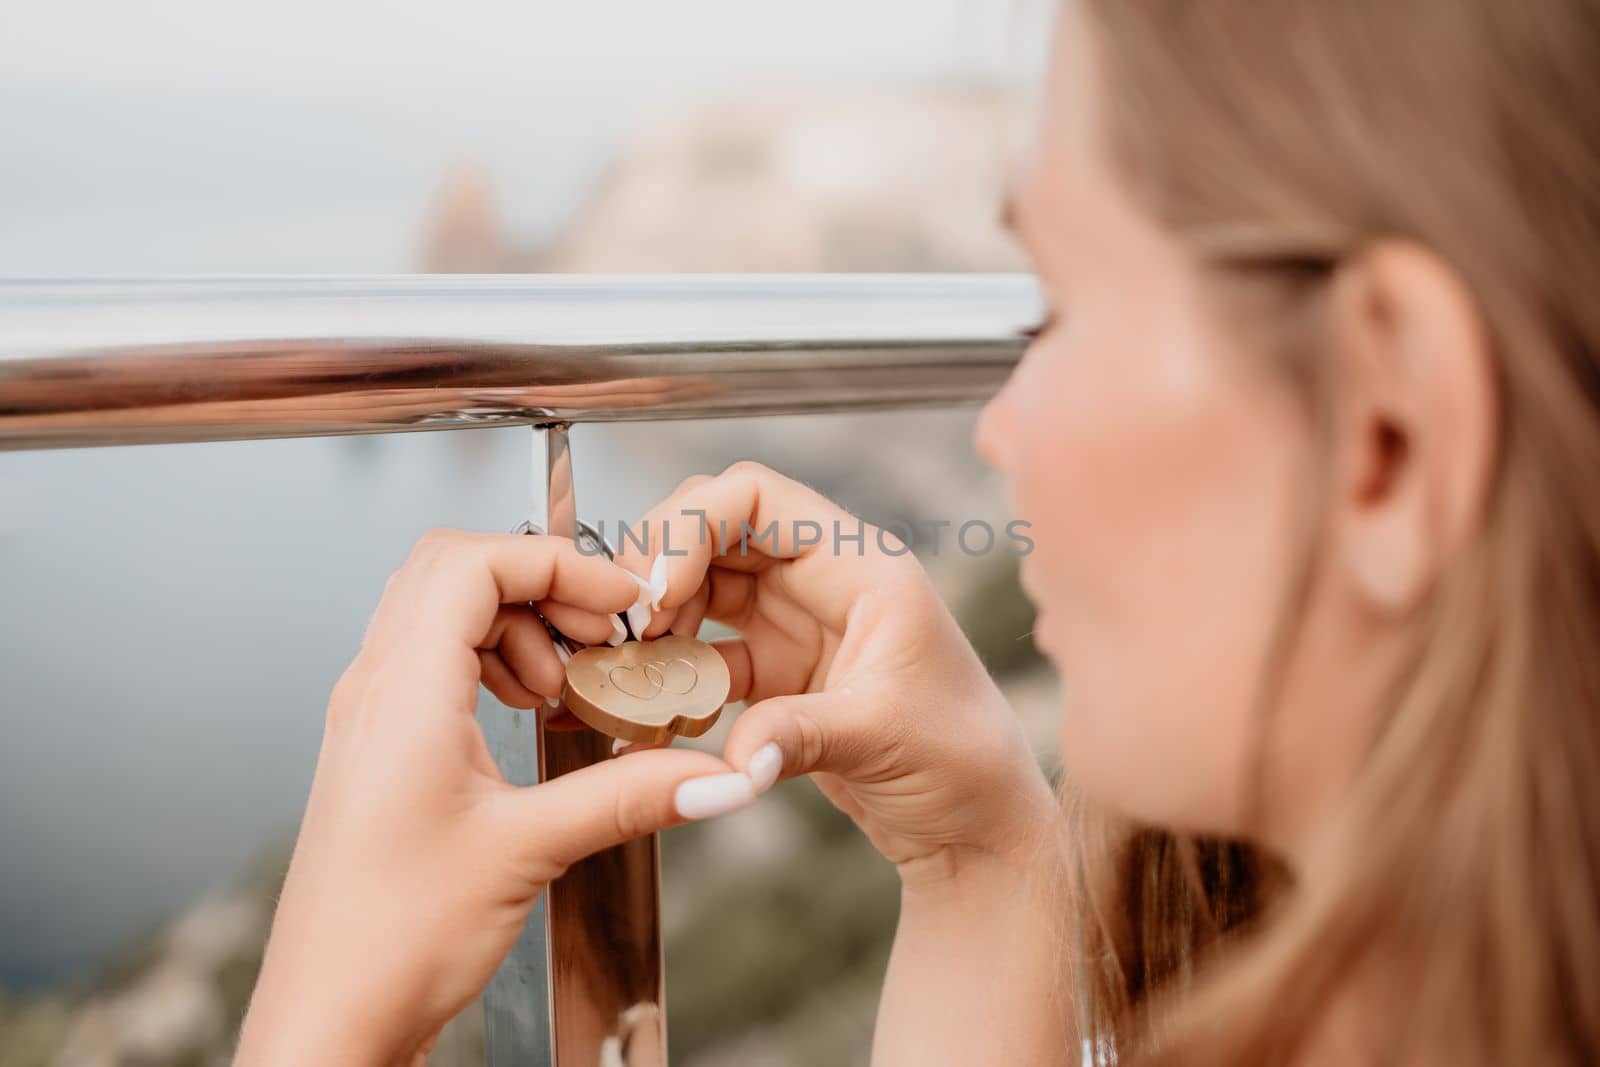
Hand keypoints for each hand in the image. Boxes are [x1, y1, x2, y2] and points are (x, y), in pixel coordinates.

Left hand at [236, 530, 752, 1065]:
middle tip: (602, 628)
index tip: (619, 598)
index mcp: (402, 695)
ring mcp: (371, 717)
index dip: (556, 561)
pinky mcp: (380, 748)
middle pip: (454, 570)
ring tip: (567, 681)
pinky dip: (492, 661)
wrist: (329, 1018)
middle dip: (540, 582)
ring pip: (441, 612)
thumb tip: (713, 773)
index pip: (472, 562)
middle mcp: (375, 692)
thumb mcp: (529, 853)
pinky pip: (434, 661)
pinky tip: (529, 712)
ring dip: (517, 624)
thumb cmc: (388, 942)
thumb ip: (628, 796)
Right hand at [617, 463, 1057, 889]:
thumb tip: (732, 759)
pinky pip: (705, 649)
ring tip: (624, 662)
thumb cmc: (964, 766)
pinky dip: (670, 667)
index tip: (654, 591)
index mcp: (862, 566)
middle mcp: (825, 580)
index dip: (691, 527)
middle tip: (623, 625)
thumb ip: (798, 736)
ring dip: (656, 616)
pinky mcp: (779, 672)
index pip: (756, 497)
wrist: (977, 830)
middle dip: (658, 565)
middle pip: (715, 529)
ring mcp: (798, 623)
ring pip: (702, 585)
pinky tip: (647, 700)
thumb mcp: (882, 738)